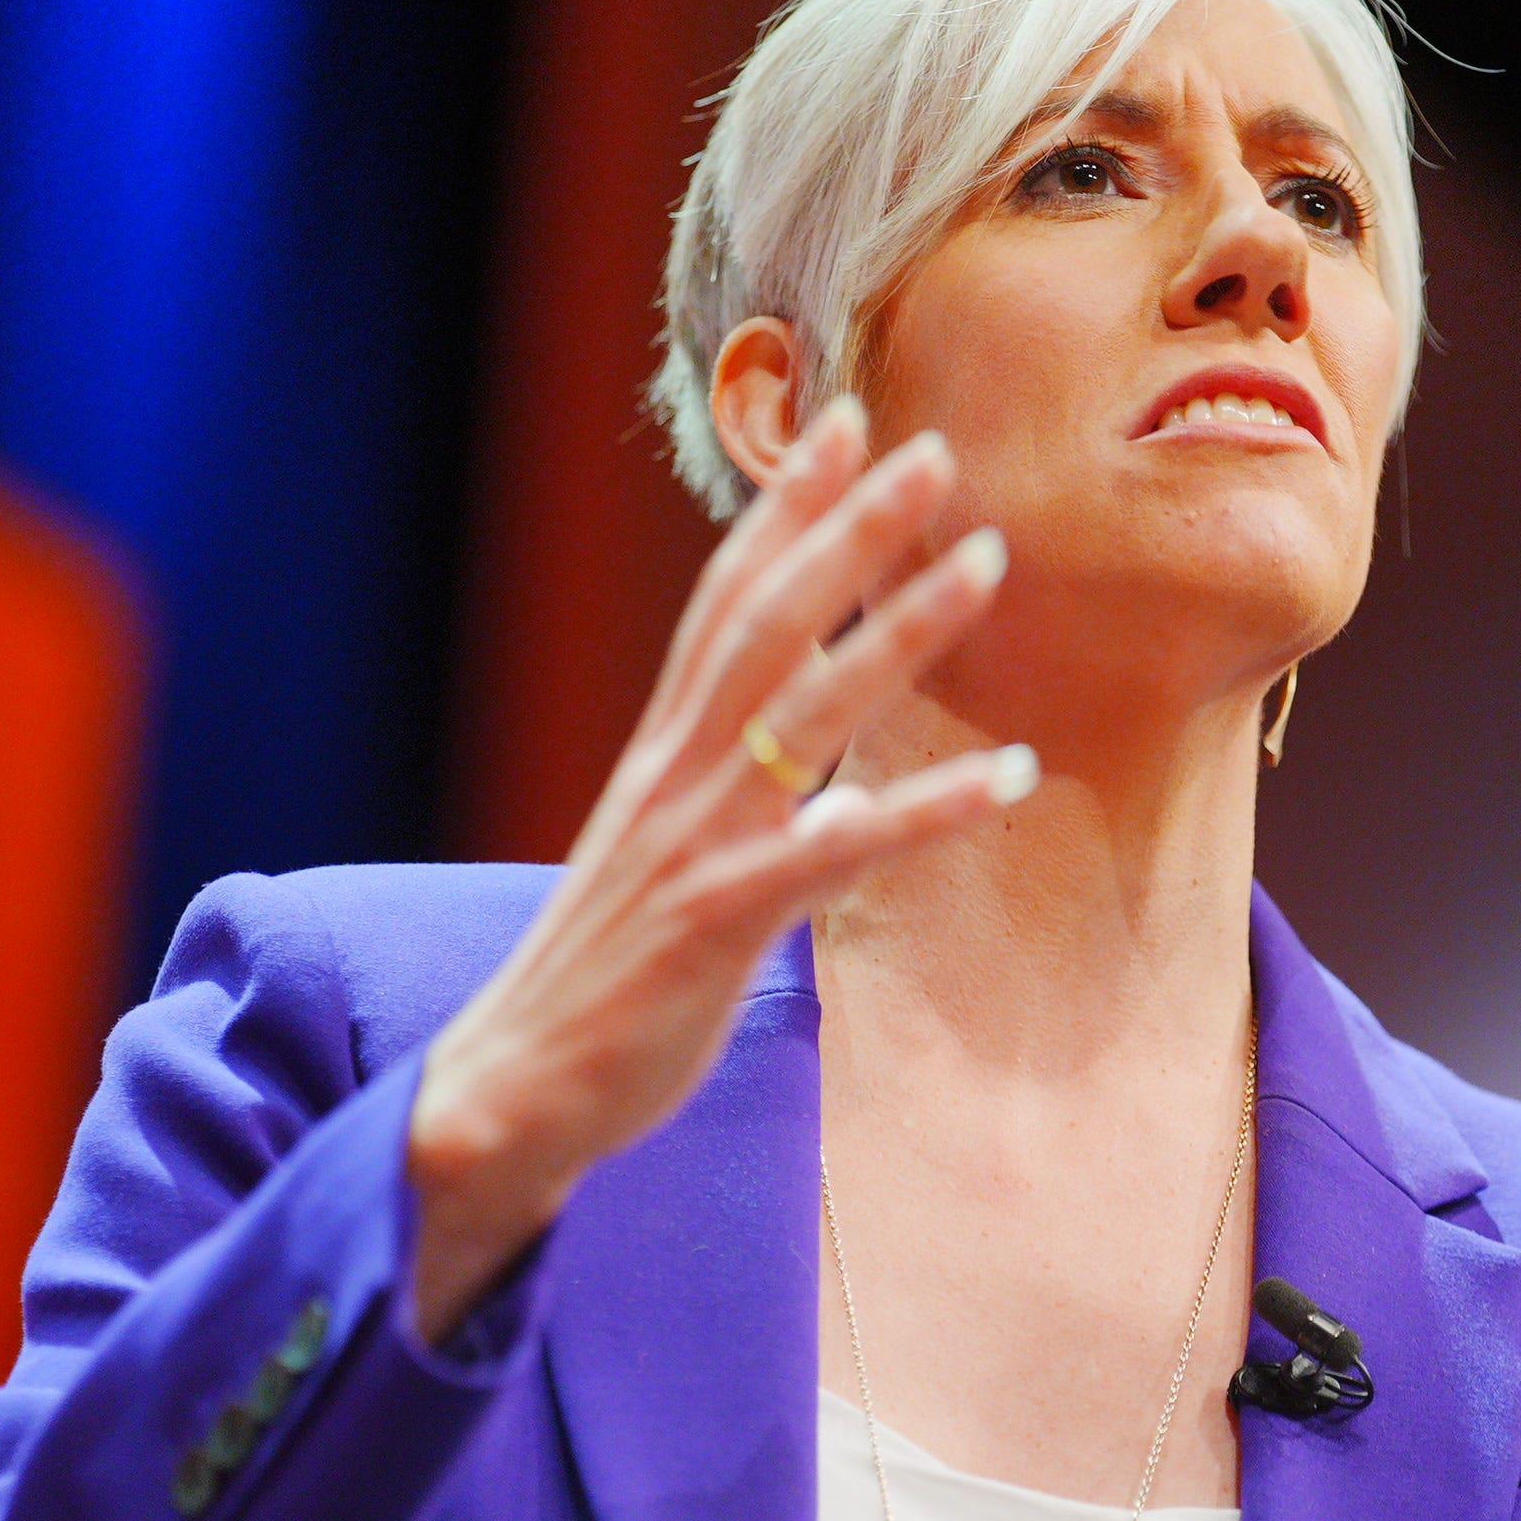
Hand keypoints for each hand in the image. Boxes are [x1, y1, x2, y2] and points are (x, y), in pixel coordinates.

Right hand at [404, 401, 1029, 1342]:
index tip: (842, 425)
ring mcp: (695, 842)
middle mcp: (675, 777)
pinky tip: (1013, 779)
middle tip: (930, 449)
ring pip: (808, 707)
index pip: (724, 603)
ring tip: (987, 559)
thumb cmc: (605, 987)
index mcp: (663, 758)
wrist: (508, 1095)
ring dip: (901, 628)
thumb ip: (746, 818)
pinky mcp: (718, 919)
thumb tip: (827, 792)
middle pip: (768, 622)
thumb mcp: (675, 876)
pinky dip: (926, 809)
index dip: (783, 512)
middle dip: (847, 529)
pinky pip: (837, 849)